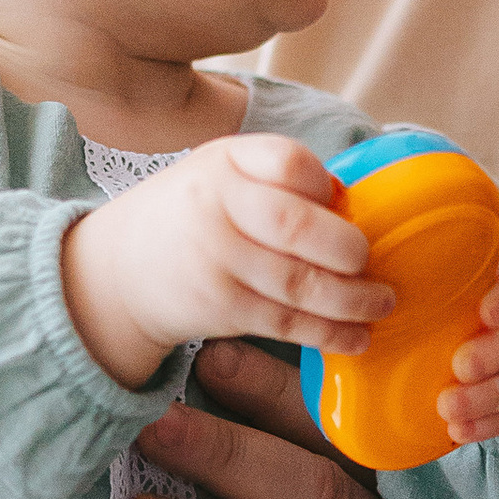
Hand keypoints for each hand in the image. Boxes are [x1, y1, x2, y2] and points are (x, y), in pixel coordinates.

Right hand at [60, 135, 393, 388]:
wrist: (116, 271)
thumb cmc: (188, 215)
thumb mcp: (219, 174)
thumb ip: (275, 179)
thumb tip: (349, 204)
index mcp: (224, 162)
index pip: (289, 162)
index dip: (324, 185)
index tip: (340, 204)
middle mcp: (217, 207)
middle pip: (298, 226)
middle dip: (349, 249)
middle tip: (369, 261)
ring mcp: (217, 260)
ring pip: (300, 283)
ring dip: (354, 299)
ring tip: (382, 303)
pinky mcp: (221, 307)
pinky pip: (288, 322)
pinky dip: (330, 333)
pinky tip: (357, 337)